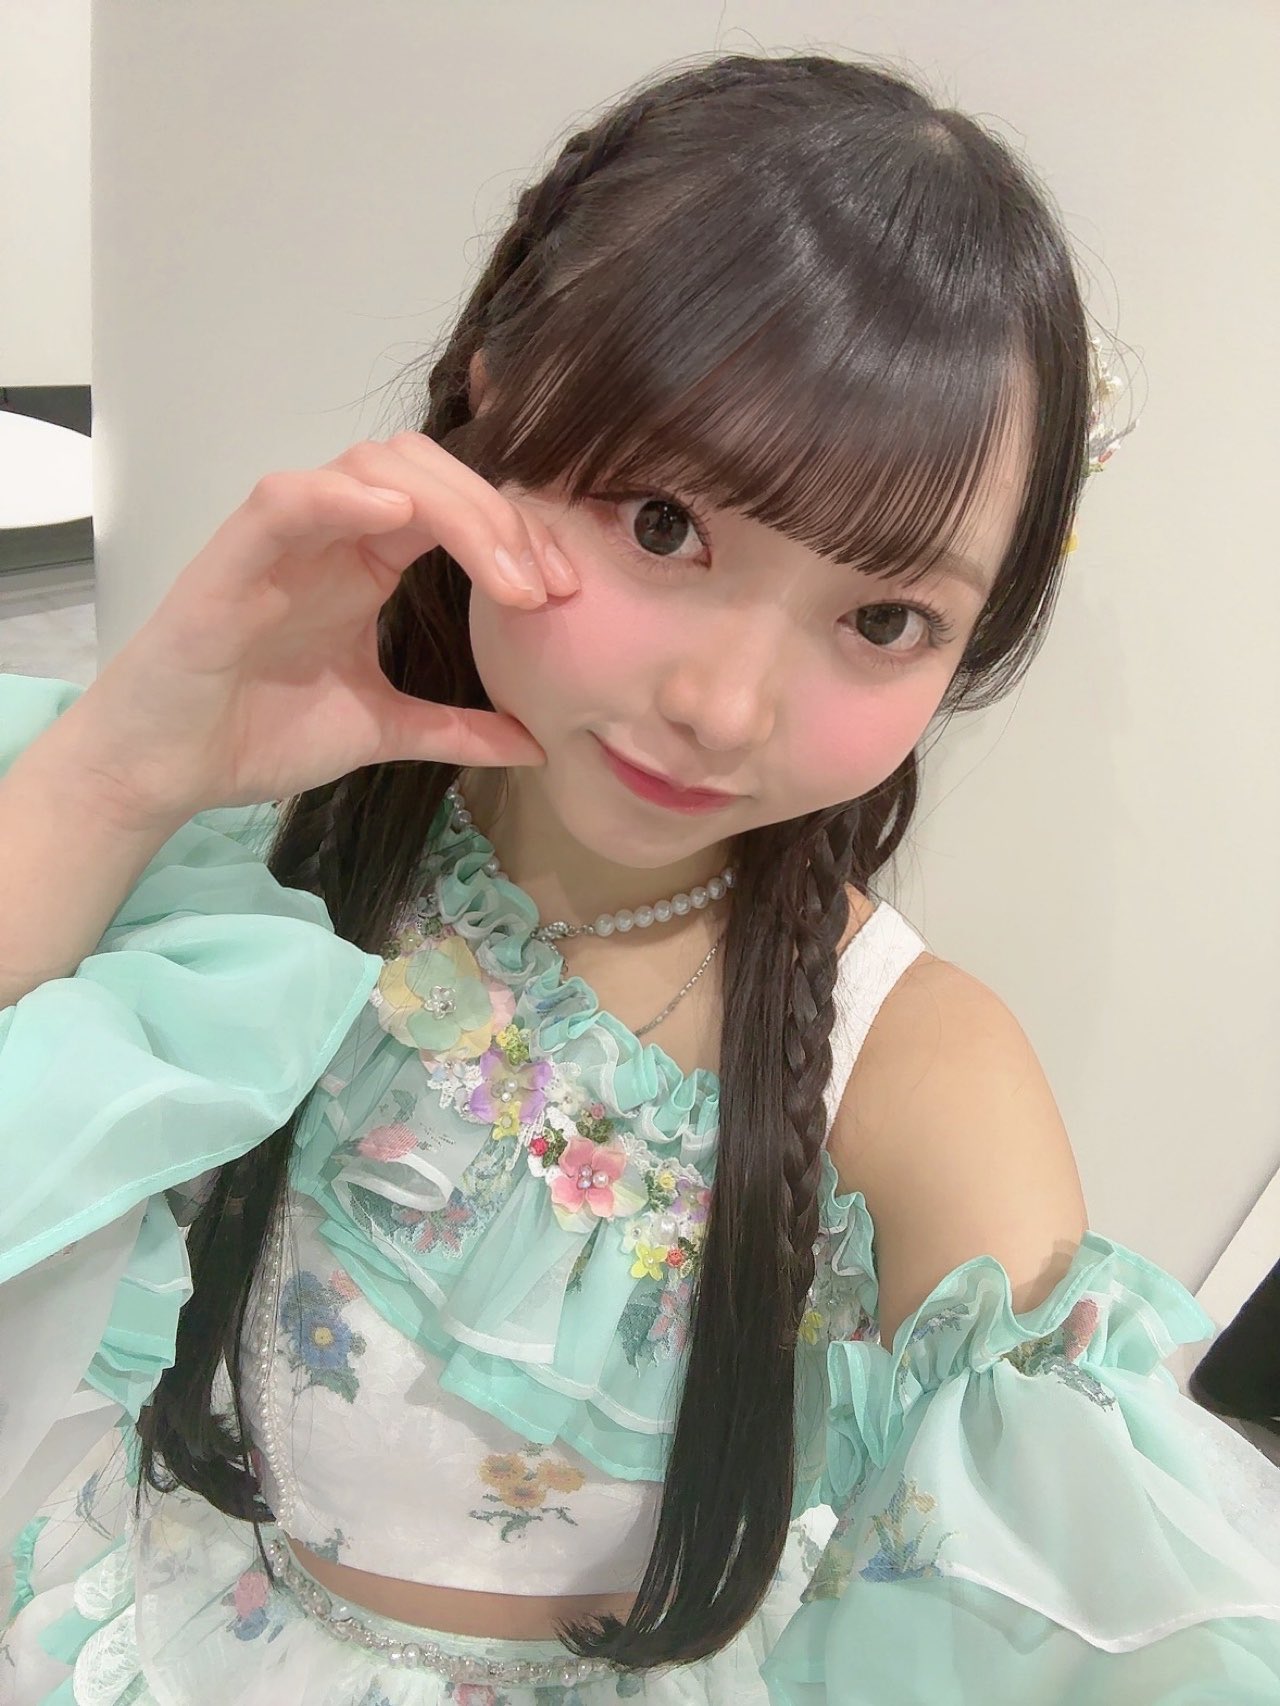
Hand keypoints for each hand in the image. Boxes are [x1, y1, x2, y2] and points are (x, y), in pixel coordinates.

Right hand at [53, 433, 574, 826]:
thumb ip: (455, 730)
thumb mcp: (381, 731)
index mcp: (368, 562)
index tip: (566, 593)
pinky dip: (343, 495)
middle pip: (428, 472)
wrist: (169, 770)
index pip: (455, 510)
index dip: (516, 534)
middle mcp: (333, 535)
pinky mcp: (232, 557)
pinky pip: (287, 498)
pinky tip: (398, 517)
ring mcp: (284, 539)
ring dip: (450, 505)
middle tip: (546, 585)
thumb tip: (536, 744)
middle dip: (499, 517)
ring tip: (500, 573)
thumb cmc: (257, 734)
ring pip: (372, 466)